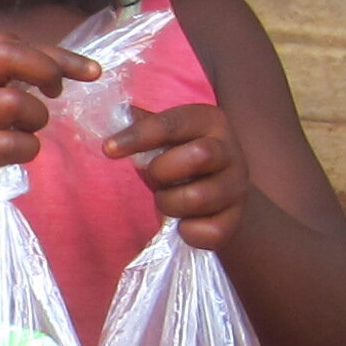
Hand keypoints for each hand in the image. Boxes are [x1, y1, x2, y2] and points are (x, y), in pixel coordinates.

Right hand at [0, 36, 96, 206]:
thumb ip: (19, 70)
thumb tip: (77, 66)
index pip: (20, 45)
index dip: (62, 57)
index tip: (93, 72)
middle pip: (9, 55)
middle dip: (45, 71)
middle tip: (54, 94)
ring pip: (15, 103)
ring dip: (36, 119)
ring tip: (26, 129)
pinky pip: (11, 144)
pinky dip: (27, 148)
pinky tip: (18, 151)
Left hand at [110, 103, 247, 246]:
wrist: (222, 196)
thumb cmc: (182, 161)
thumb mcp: (166, 139)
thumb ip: (144, 125)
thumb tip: (117, 114)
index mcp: (209, 121)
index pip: (173, 124)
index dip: (139, 136)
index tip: (108, 149)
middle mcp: (231, 150)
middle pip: (199, 155)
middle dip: (162, 171)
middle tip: (155, 179)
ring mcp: (237, 187)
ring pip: (199, 197)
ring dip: (170, 204)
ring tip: (168, 201)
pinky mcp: (236, 220)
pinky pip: (209, 232)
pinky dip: (188, 232)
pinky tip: (184, 224)